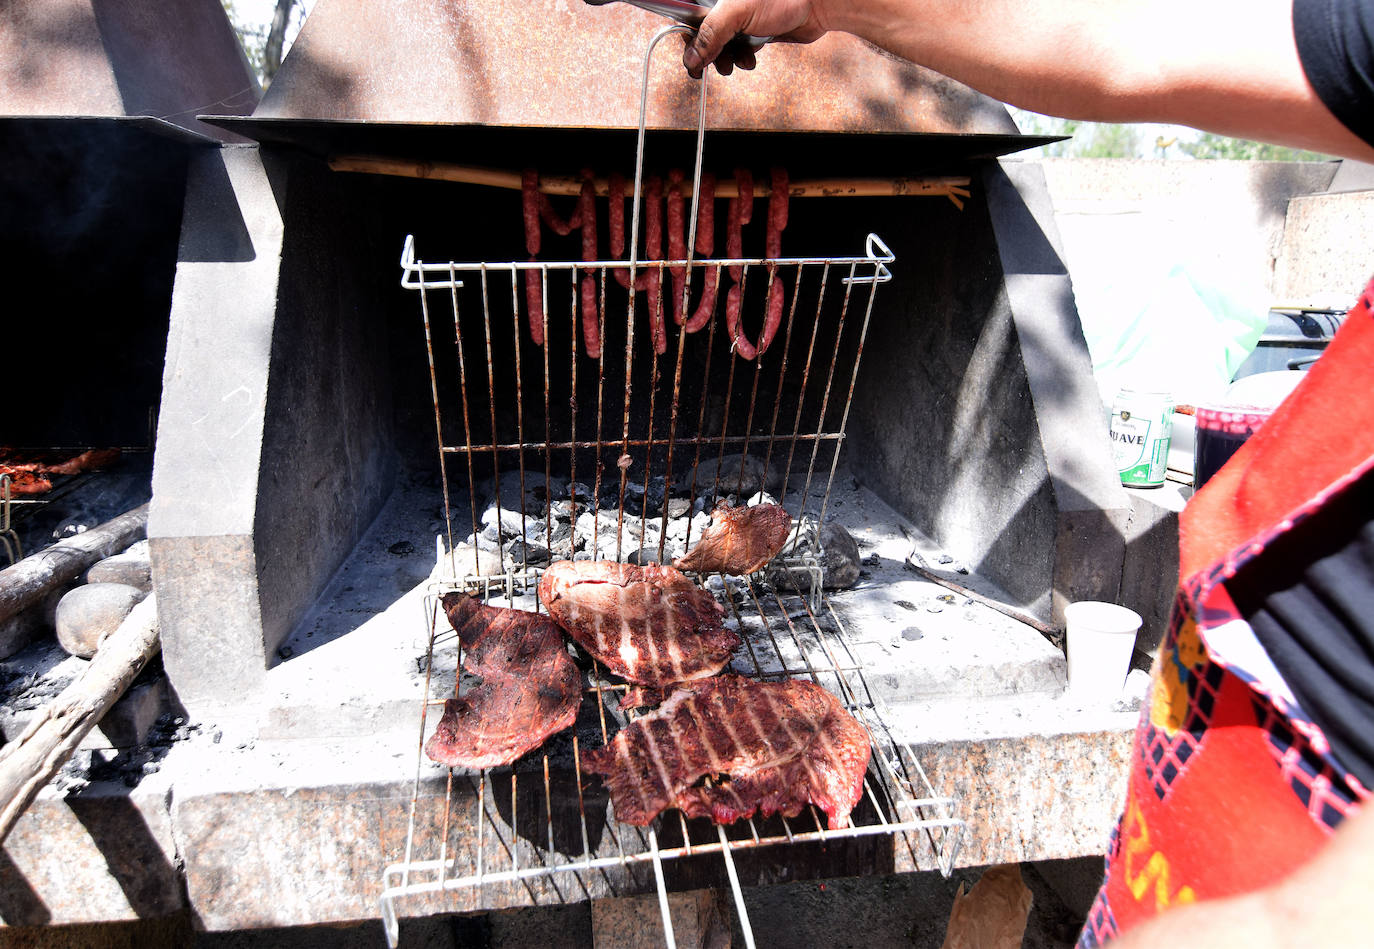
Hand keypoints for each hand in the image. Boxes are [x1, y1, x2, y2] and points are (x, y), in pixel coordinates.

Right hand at [682, 0, 829, 76]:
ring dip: (726, 60)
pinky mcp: (752, 32)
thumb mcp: (737, 14)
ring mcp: (739, 20)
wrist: (814, 6)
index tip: (693, 60)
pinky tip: (750, 59)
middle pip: (704, 36)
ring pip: (722, 46)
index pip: (690, 19)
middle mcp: (724, 7)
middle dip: (709, 55)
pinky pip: (738, 49)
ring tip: (736, 63)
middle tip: (713, 67)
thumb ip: (711, 34)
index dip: (690, 41)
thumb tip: (691, 59)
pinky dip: (741, 58)